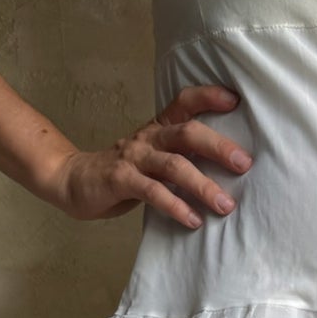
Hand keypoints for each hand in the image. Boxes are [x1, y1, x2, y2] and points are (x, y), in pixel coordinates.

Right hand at [40, 84, 252, 228]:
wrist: (72, 181)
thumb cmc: (122, 172)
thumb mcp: (152, 157)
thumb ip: (181, 157)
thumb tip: (226, 170)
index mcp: (158, 128)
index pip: (184, 102)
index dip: (209, 97)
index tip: (235, 100)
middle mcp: (148, 137)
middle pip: (187, 133)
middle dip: (219, 147)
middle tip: (244, 164)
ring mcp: (133, 157)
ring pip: (174, 166)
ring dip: (203, 185)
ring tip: (225, 205)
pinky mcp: (120, 179)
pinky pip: (153, 192)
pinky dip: (176, 206)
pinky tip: (193, 220)